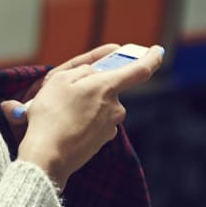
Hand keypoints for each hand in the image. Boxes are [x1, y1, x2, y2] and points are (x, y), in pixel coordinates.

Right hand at [12, 45, 163, 189]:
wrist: (48, 156)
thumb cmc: (51, 115)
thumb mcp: (59, 79)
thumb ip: (82, 69)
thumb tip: (94, 72)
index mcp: (107, 86)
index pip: (140, 70)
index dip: (151, 58)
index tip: (157, 50)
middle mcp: (115, 107)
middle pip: (109, 88)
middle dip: (91, 86)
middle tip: (65, 92)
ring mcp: (110, 126)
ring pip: (100, 105)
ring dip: (84, 104)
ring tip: (58, 112)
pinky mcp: (102, 141)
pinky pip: (95, 122)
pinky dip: (82, 120)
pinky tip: (64, 125)